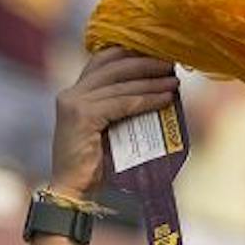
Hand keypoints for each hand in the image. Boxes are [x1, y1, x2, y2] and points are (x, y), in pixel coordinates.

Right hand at [48, 47, 178, 197]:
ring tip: (174, 83)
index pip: (103, 59)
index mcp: (73, 93)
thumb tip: (158, 86)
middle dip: (146, 63)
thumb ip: (119, 105)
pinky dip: (147, 99)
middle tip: (171, 64)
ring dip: (152, 82)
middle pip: (114, 66)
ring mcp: (74, 103)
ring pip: (122, 85)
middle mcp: (71, 93)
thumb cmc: (95, 165)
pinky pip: (123, 103)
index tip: (158, 52)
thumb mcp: (106, 127)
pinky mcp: (82, 116)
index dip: (131, 52)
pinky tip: (165, 99)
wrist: (74, 191)